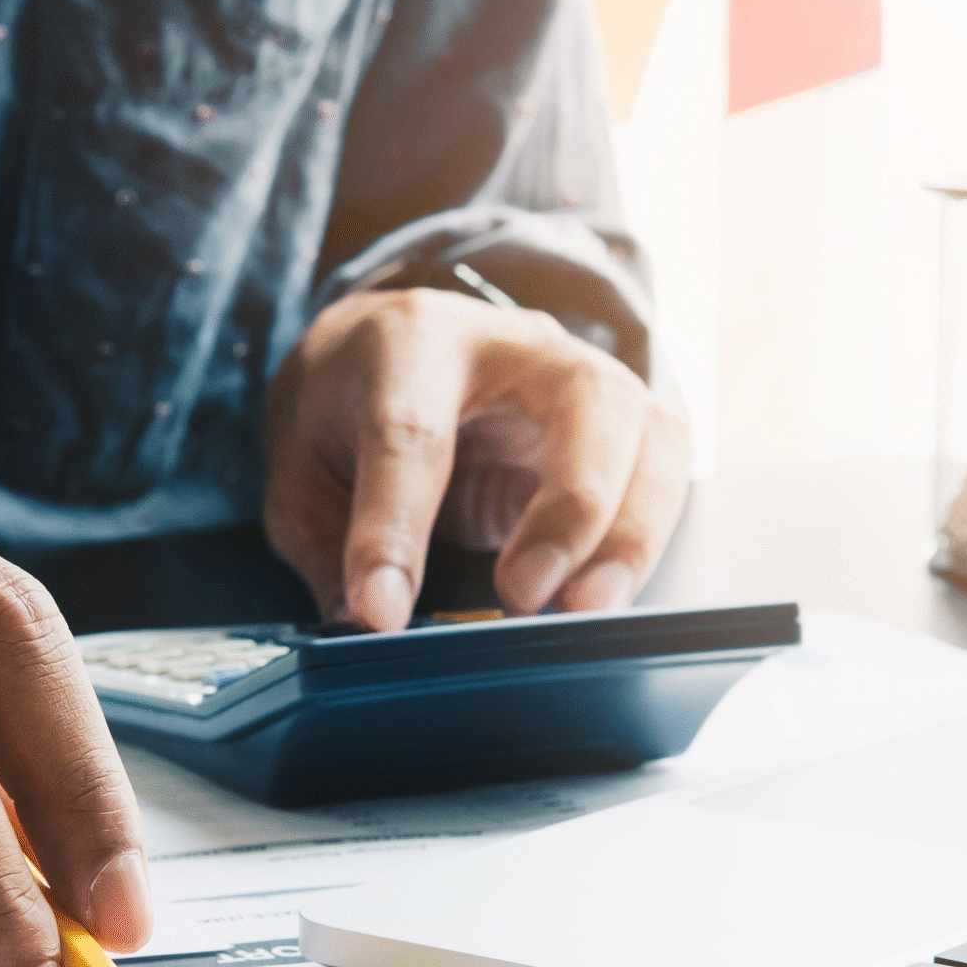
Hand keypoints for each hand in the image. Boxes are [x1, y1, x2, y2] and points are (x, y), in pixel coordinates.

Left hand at [262, 288, 689, 629]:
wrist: (390, 348)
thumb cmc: (349, 406)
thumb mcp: (300, 468)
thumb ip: (324, 543)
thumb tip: (360, 624)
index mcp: (411, 343)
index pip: (410, 434)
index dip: (395, 528)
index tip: (380, 611)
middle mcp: (516, 345)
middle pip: (582, 401)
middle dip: (569, 506)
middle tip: (525, 597)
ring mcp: (583, 377)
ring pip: (649, 433)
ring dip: (628, 533)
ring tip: (582, 611)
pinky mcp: (622, 425)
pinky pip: (665, 474)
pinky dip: (643, 540)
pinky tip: (601, 594)